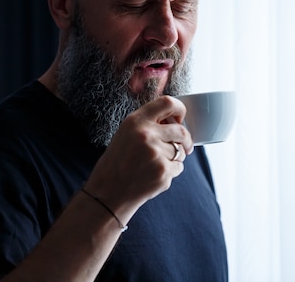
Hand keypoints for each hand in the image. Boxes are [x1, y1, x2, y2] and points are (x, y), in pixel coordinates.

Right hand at [83, 95, 193, 220]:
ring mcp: (156, 154)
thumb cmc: (117, 162)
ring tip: (156, 163)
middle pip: (181, 130)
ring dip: (176, 157)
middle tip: (184, 145)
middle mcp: (146, 135)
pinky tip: (154, 174)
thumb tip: (176, 120)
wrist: (108, 191)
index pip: (167, 103)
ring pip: (181, 151)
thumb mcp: (126, 133)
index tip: (180, 118)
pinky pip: (179, 167)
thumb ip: (148, 123)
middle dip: (185, 139)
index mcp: (135, 122)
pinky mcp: (163, 172)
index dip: (179, 109)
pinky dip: (171, 171)